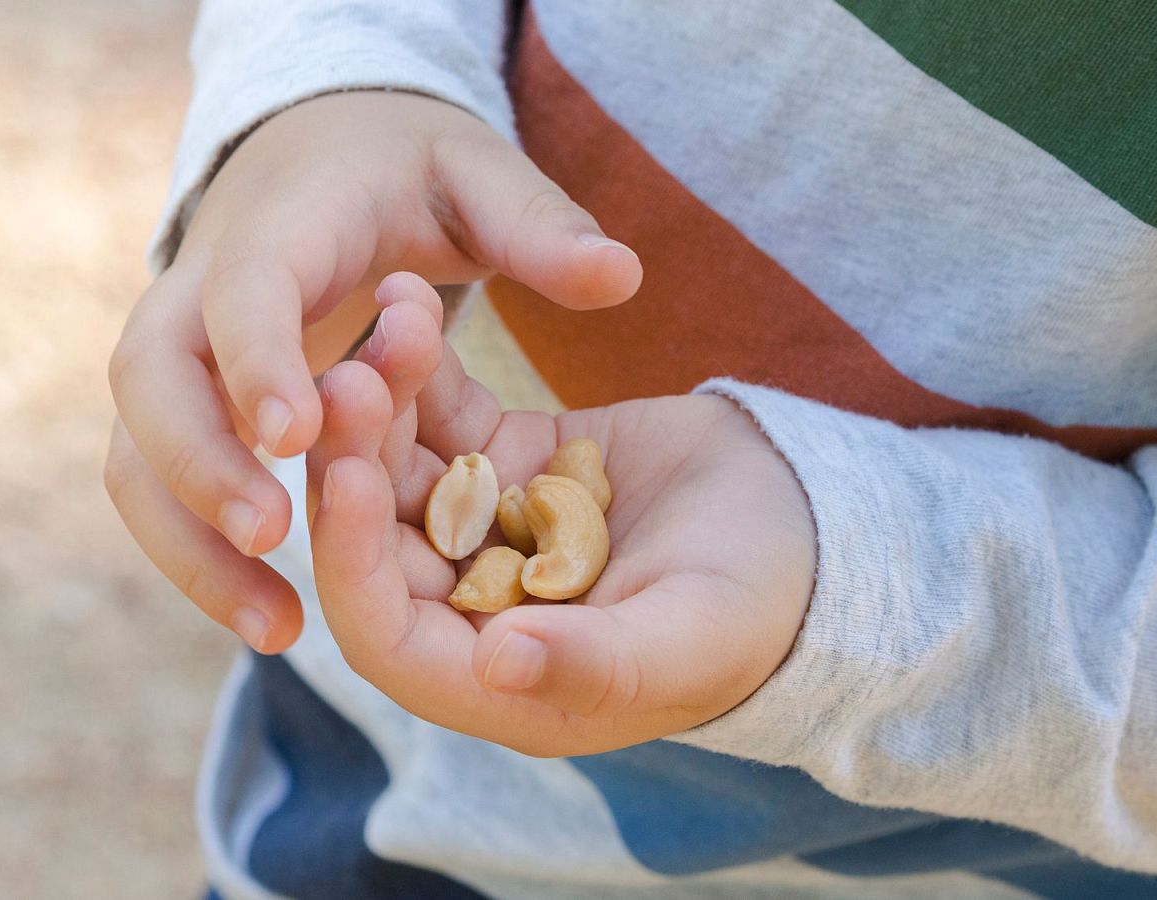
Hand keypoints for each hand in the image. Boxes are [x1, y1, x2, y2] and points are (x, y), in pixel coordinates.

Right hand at [104, 92, 642, 651]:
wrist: (316, 151)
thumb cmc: (405, 167)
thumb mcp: (476, 173)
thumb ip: (539, 224)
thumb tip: (622, 275)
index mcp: (278, 226)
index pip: (244, 289)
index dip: (261, 360)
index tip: (298, 438)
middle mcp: (200, 289)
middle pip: (152, 382)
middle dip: (199, 465)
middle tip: (275, 539)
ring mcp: (181, 354)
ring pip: (136, 455)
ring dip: (189, 544)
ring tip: (275, 627)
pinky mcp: (188, 407)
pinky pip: (161, 488)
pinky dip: (198, 554)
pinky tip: (271, 618)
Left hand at [307, 277, 815, 755]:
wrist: (811, 524)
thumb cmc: (762, 609)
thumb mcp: (688, 640)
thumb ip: (594, 663)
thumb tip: (493, 667)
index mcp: (499, 676)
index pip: (388, 633)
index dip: (356, 564)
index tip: (350, 482)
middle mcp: (472, 607)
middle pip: (380, 539)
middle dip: (355, 462)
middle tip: (345, 380)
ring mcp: (486, 529)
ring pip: (404, 468)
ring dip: (383, 402)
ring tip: (388, 322)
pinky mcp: (508, 462)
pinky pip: (447, 415)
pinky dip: (427, 367)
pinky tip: (411, 300)